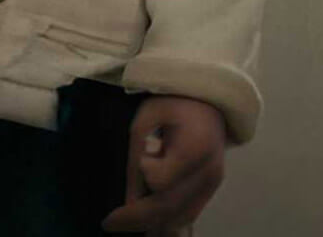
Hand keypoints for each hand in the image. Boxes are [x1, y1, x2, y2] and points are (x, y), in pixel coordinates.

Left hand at [101, 95, 225, 233]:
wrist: (208, 97)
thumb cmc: (174, 100)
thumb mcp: (148, 116)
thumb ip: (136, 154)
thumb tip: (128, 200)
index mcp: (193, 148)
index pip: (162, 180)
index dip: (144, 175)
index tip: (139, 161)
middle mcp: (208, 172)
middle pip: (170, 207)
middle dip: (138, 219)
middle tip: (109, 223)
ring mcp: (213, 183)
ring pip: (181, 217)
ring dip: (153, 224)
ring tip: (125, 224)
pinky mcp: (212, 188)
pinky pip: (189, 213)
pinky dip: (168, 219)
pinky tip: (149, 224)